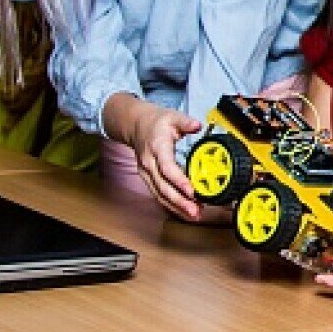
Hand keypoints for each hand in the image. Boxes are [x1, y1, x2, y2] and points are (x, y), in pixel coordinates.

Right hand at [105, 94, 203, 220]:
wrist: (135, 124)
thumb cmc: (155, 122)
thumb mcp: (172, 116)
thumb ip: (185, 122)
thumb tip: (197, 125)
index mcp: (157, 148)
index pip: (167, 168)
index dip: (179, 181)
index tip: (192, 191)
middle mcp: (149, 163)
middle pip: (163, 186)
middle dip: (180, 201)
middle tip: (195, 211)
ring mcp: (146, 173)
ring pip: (160, 194)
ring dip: (177, 207)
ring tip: (194, 215)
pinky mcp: (148, 178)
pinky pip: (159, 194)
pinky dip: (171, 205)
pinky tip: (184, 211)